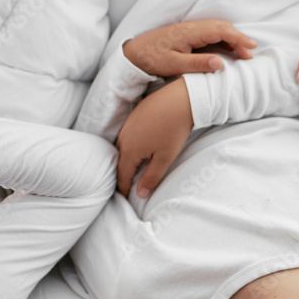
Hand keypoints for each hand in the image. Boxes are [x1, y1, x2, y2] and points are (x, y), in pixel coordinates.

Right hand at [115, 79, 193, 198]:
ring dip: (126, 160)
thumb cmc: (174, 130)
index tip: (126, 198)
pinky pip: (127, 136)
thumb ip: (151, 177)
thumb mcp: (165, 158)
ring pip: (122, 147)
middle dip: (123, 175)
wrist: (179, 99)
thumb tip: (140, 193)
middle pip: (120, 161)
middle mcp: (124, 137)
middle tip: (127, 187)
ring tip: (132, 170)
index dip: (124, 188)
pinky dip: (130, 147)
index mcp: (129, 150)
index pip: (122, 174)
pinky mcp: (134, 116)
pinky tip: (139, 149)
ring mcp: (127, 125)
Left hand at [123, 19, 257, 77]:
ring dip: (232, 38)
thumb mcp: (174, 65)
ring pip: (217, 29)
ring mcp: (190, 29)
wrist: (133, 52)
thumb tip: (220, 62)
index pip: (220, 30)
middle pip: (222, 27)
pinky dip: (223, 39)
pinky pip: (210, 33)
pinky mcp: (188, 34)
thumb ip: (198, 64)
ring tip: (243, 53)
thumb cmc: (152, 59)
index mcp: (190, 32)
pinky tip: (228, 50)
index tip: (252, 47)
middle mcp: (192, 27)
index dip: (238, 38)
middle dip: (239, 38)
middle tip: (251, 54)